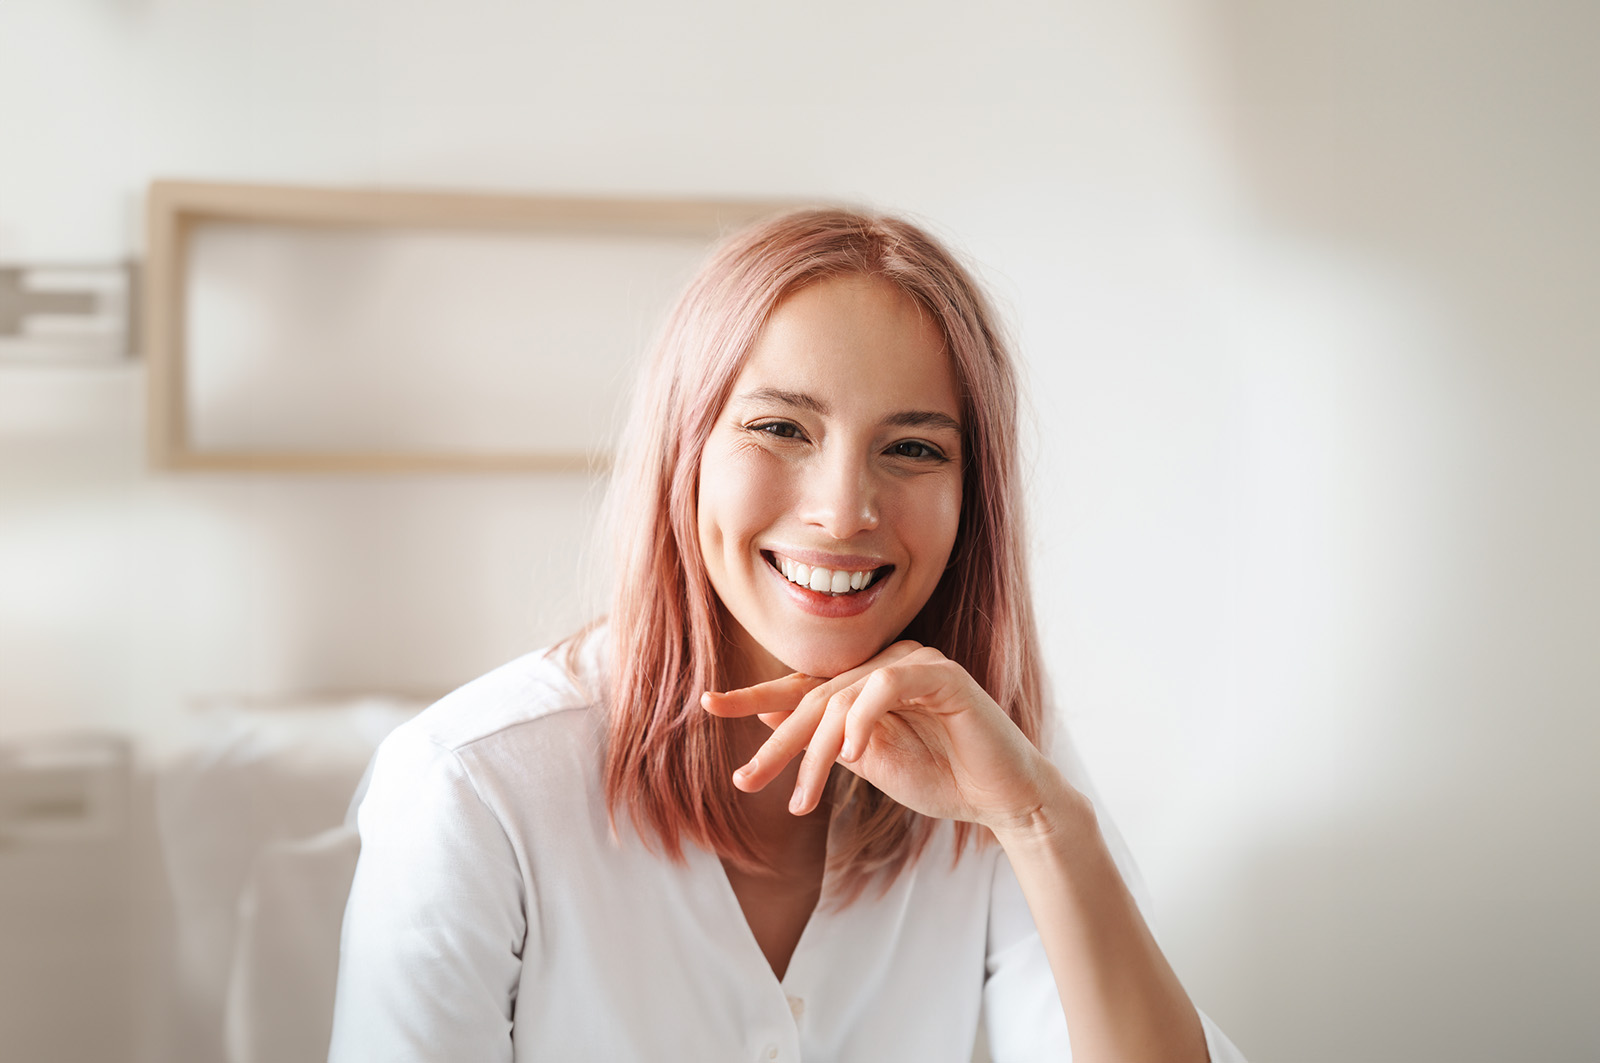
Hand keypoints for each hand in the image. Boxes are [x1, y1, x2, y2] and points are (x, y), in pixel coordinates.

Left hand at [701, 641, 1067, 833]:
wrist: (1001, 800)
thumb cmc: (941, 779)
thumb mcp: (869, 762)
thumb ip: (827, 738)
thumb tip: (770, 715)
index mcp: (867, 683)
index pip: (804, 686)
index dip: (755, 695)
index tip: (709, 704)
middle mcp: (887, 664)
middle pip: (815, 697)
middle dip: (777, 742)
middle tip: (747, 779)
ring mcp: (915, 663)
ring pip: (843, 698)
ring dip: (816, 751)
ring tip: (803, 798)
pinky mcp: (942, 674)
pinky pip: (886, 686)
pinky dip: (863, 718)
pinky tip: (852, 752)